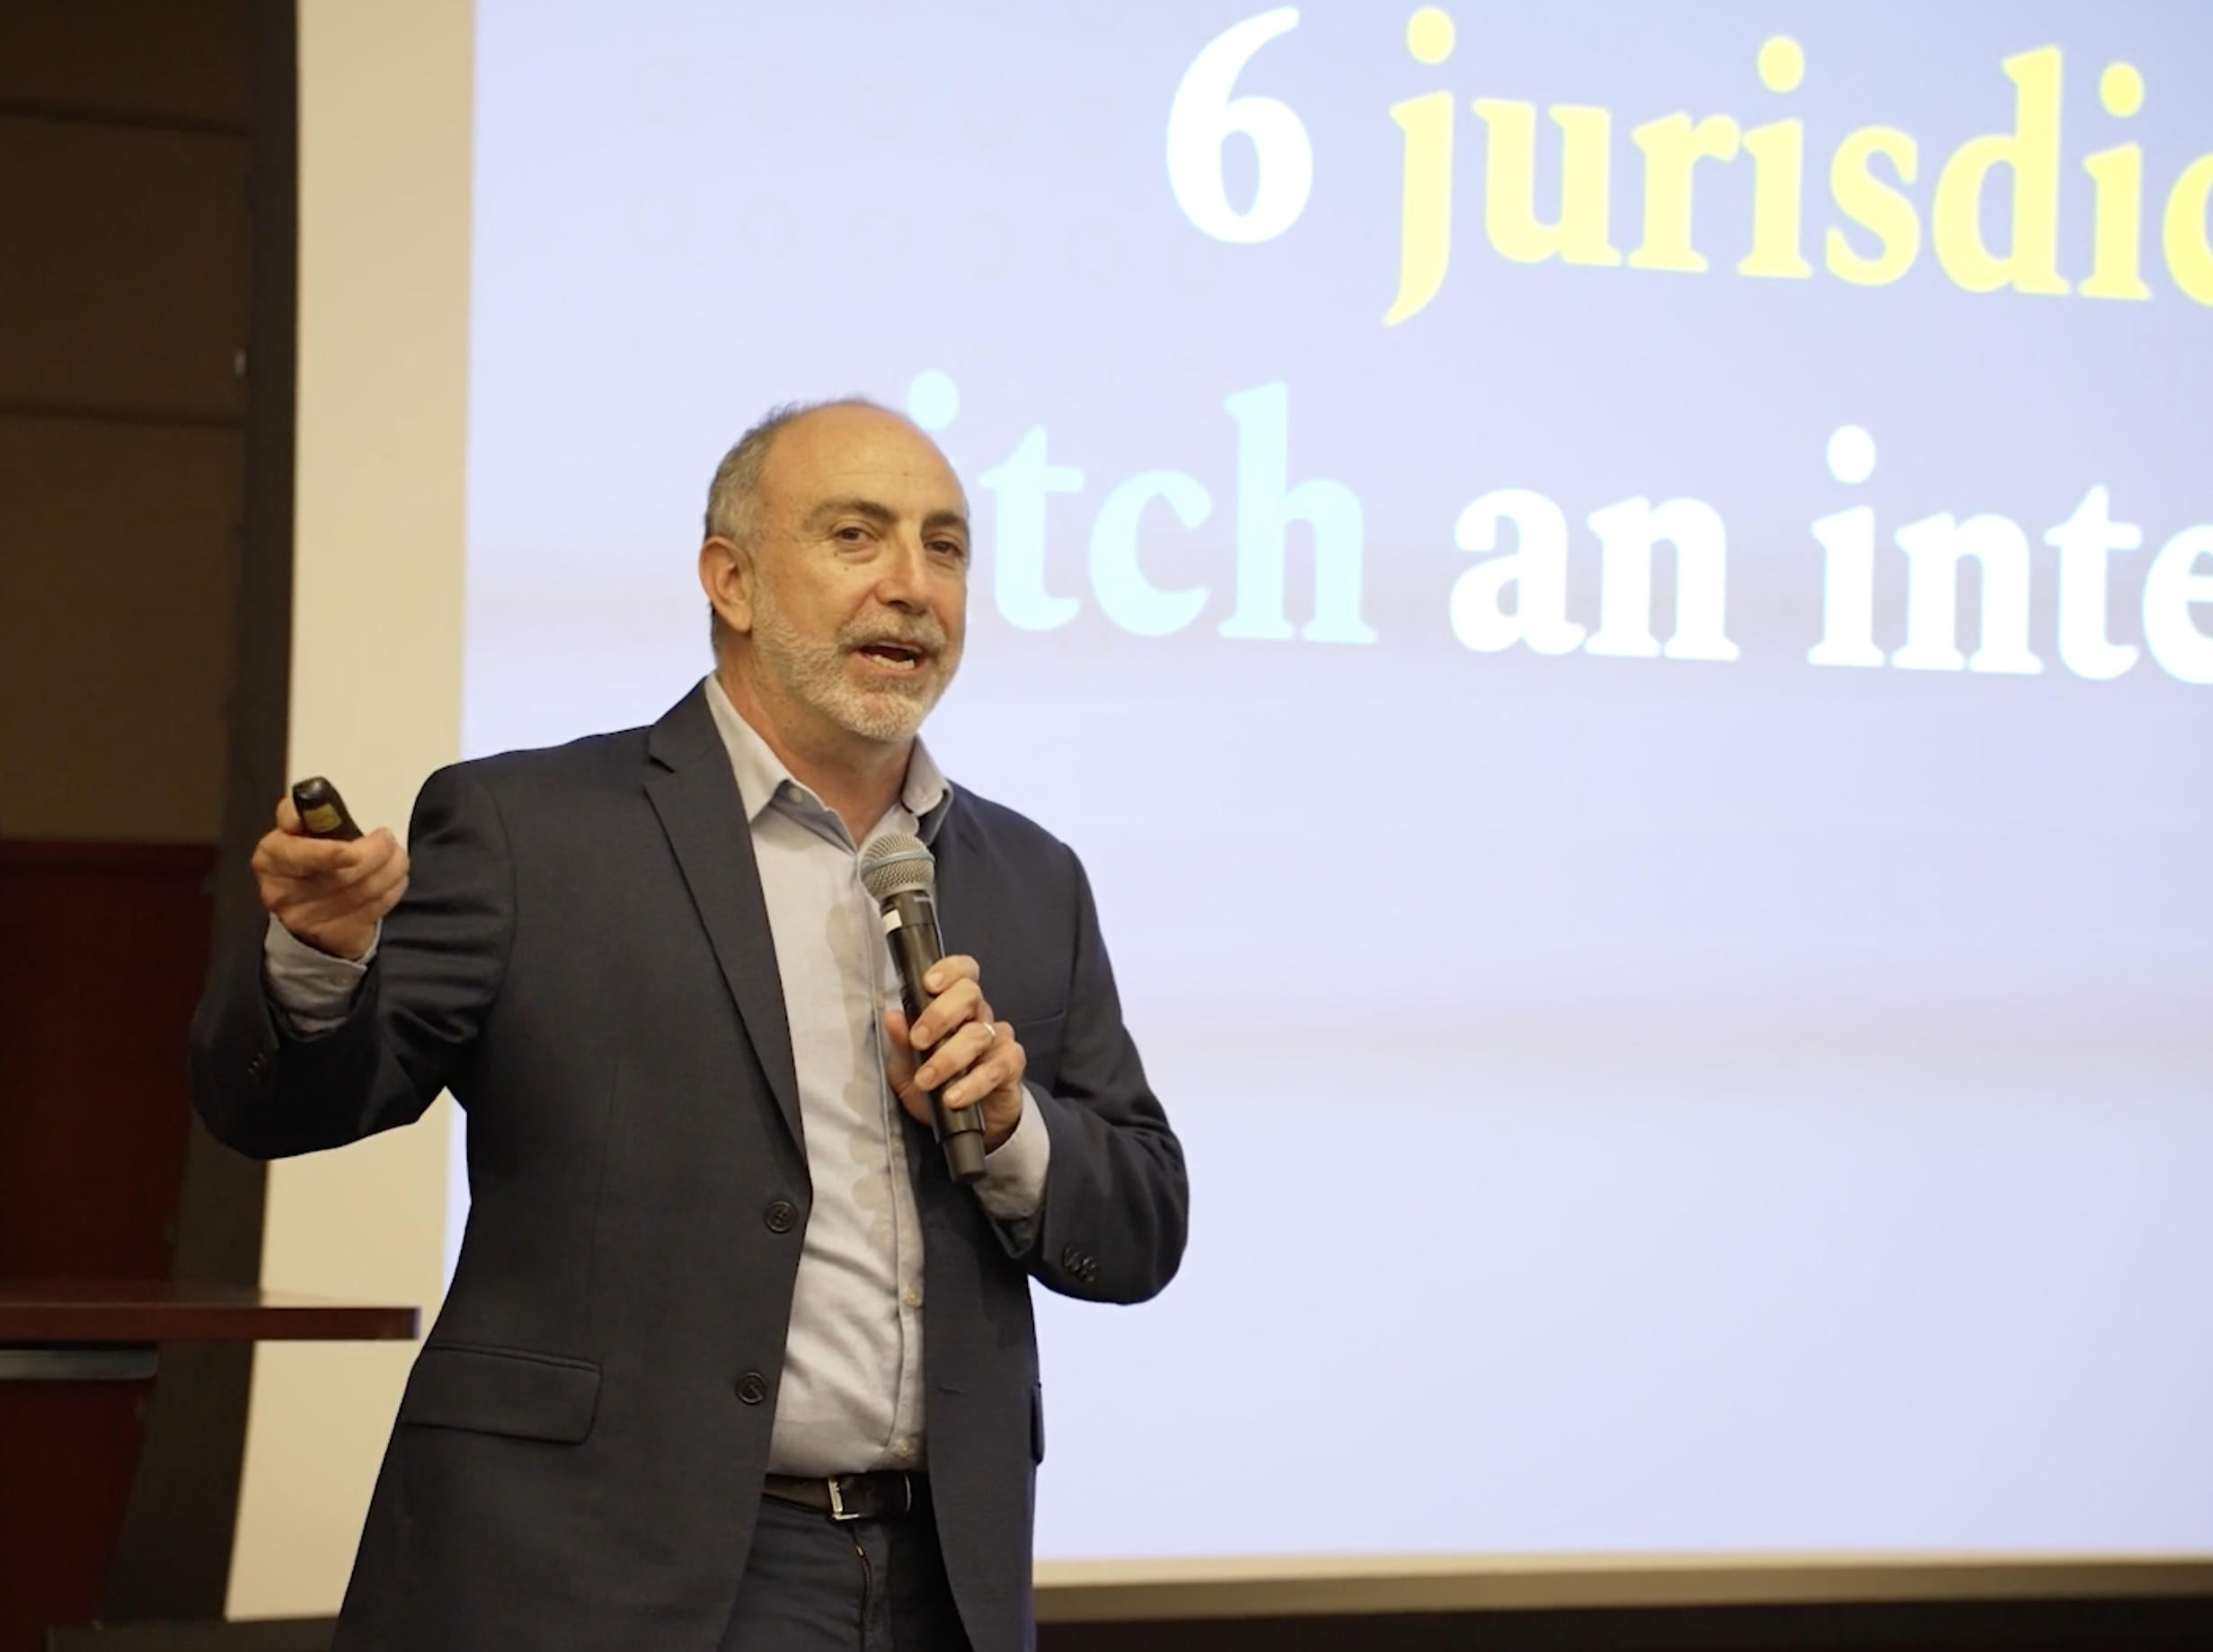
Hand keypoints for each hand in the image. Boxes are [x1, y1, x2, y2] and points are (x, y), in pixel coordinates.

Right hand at [252, 794, 408, 961]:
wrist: (312, 908)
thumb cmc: (312, 860)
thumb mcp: (304, 832)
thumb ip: (310, 816)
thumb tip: (318, 803)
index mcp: (270, 857)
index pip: (293, 853)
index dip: (325, 853)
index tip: (351, 849)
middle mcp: (281, 891)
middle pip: (339, 874)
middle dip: (375, 854)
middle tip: (387, 840)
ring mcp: (306, 918)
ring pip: (363, 890)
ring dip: (391, 869)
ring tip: (396, 856)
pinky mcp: (333, 934)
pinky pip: (375, 909)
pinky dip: (393, 889)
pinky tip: (394, 878)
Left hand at [883, 955, 1026, 1151]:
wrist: (967, 1123)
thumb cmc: (938, 1087)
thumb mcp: (907, 1069)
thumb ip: (901, 1044)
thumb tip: (892, 1017)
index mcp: (955, 1008)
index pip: (961, 973)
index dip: (949, 970)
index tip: (928, 984)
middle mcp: (979, 1017)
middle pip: (970, 994)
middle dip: (940, 1014)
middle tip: (918, 1040)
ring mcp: (998, 1040)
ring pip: (978, 1034)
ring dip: (948, 1058)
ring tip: (926, 1080)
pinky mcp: (1010, 1066)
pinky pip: (995, 1068)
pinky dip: (971, 1084)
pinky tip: (953, 1097)